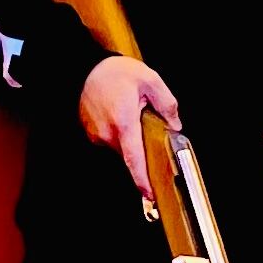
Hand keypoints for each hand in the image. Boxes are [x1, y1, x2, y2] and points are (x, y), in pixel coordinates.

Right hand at [80, 55, 180, 199]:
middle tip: (146, 122)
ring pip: (121, 147)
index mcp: (124, 123)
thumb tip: (175, 126)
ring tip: (130, 111)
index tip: (150, 194)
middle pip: (131, 154)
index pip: (134, 159)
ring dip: (131, 137)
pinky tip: (121, 113)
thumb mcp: (150, 80)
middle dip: (143, 146)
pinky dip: (120, 133)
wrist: (87, 68)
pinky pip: (111, 140)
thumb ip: (167, 104)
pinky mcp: (91, 133)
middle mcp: (108, 133)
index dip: (142, 180)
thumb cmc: (116, 72)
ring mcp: (97, 135)